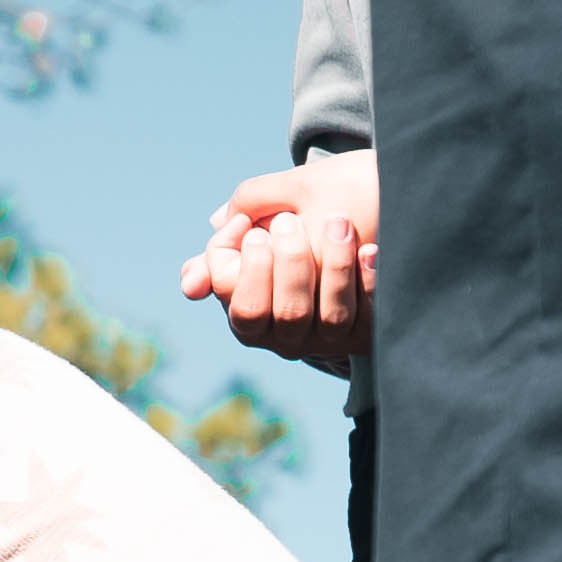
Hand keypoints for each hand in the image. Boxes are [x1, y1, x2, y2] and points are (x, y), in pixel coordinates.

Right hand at [178, 153, 382, 374]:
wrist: (346, 235)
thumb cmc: (286, 238)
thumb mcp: (253, 236)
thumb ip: (221, 251)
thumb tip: (191, 285)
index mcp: (250, 324)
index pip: (243, 306)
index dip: (247, 266)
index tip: (249, 225)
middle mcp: (288, 340)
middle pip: (288, 313)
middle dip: (290, 263)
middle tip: (289, 220)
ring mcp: (329, 339)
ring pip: (331, 314)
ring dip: (335, 266)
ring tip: (337, 222)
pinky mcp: (366, 333)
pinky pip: (370, 313)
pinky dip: (369, 280)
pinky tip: (368, 249)